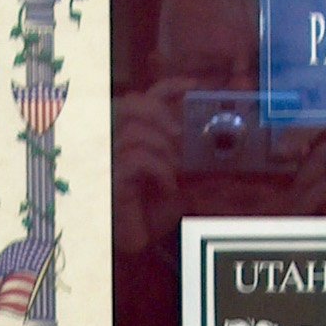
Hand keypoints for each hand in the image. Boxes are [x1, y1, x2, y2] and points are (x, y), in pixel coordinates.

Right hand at [111, 83, 187, 255]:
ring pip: (134, 132)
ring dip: (162, 149)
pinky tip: (168, 186)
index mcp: (132, 134)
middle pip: (130, 103)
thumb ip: (190, 156)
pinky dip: (158, 169)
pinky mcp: (110, 177)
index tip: (194, 85)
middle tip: (179, 134)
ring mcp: (107, 157)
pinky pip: (135, 159)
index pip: (144, 97)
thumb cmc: (153, 209)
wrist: (137, 240)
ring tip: (175, 169)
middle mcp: (114, 140)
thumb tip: (217, 139)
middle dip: (158, 112)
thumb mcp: (178, 176)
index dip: (168, 86)